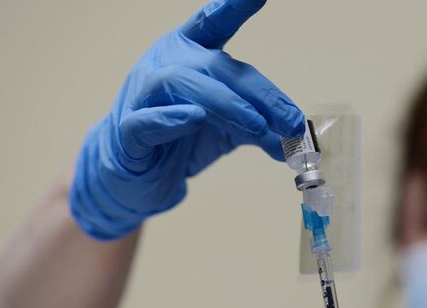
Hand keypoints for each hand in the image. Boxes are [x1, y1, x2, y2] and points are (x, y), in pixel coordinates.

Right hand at [70, 0, 304, 239]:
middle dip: (259, 93)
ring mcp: (144, 94)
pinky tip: (195, 118)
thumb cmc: (182, 137)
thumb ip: (261, 130)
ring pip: (182, 83)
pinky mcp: (130, 130)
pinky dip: (171, 118)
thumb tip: (297, 138)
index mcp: (190, 54)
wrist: (138, 173)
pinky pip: (147, 119)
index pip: (213, 24)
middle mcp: (167, 64)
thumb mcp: (230, 130)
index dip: (232, 7)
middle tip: (291, 121)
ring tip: (256, 126)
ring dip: (225, 103)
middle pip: (216, 65)